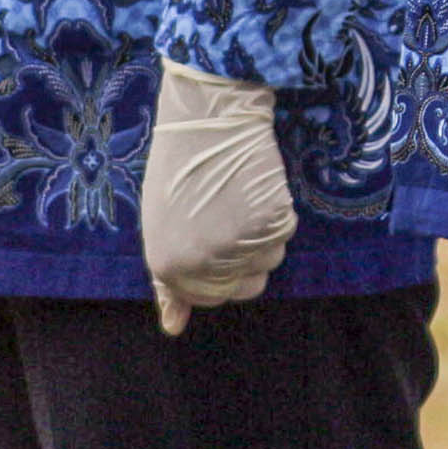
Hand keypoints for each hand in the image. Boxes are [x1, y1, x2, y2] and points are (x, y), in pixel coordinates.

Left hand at [141, 63, 294, 332]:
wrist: (208, 120)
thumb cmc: (180, 169)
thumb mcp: (162, 228)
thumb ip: (169, 281)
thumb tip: (174, 329)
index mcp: (168, 266)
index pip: (208, 297)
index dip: (219, 269)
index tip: (217, 236)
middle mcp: (201, 263)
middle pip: (245, 286)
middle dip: (245, 258)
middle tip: (233, 217)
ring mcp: (237, 244)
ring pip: (270, 260)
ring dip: (263, 235)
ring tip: (242, 198)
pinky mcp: (270, 221)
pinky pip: (285, 232)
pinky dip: (278, 213)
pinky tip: (257, 188)